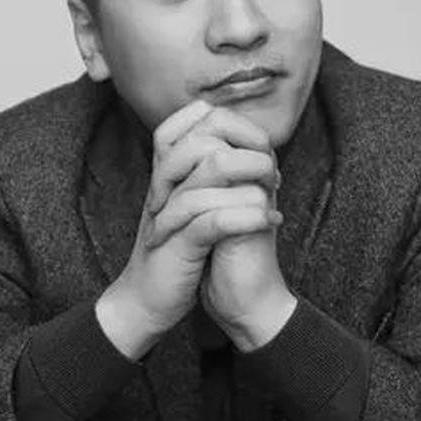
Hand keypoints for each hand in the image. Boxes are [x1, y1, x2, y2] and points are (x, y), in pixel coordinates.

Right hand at [97, 100, 280, 359]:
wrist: (145, 302)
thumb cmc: (175, 251)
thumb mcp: (190, 205)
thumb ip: (210, 173)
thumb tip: (255, 147)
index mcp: (167, 169)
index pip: (192, 118)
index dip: (232, 121)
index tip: (261, 144)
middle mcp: (165, 182)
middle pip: (204, 136)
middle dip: (248, 147)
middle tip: (272, 170)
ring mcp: (170, 210)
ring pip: (212, 168)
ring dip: (254, 177)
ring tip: (275, 191)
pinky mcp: (179, 244)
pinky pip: (214, 218)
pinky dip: (248, 216)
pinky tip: (270, 220)